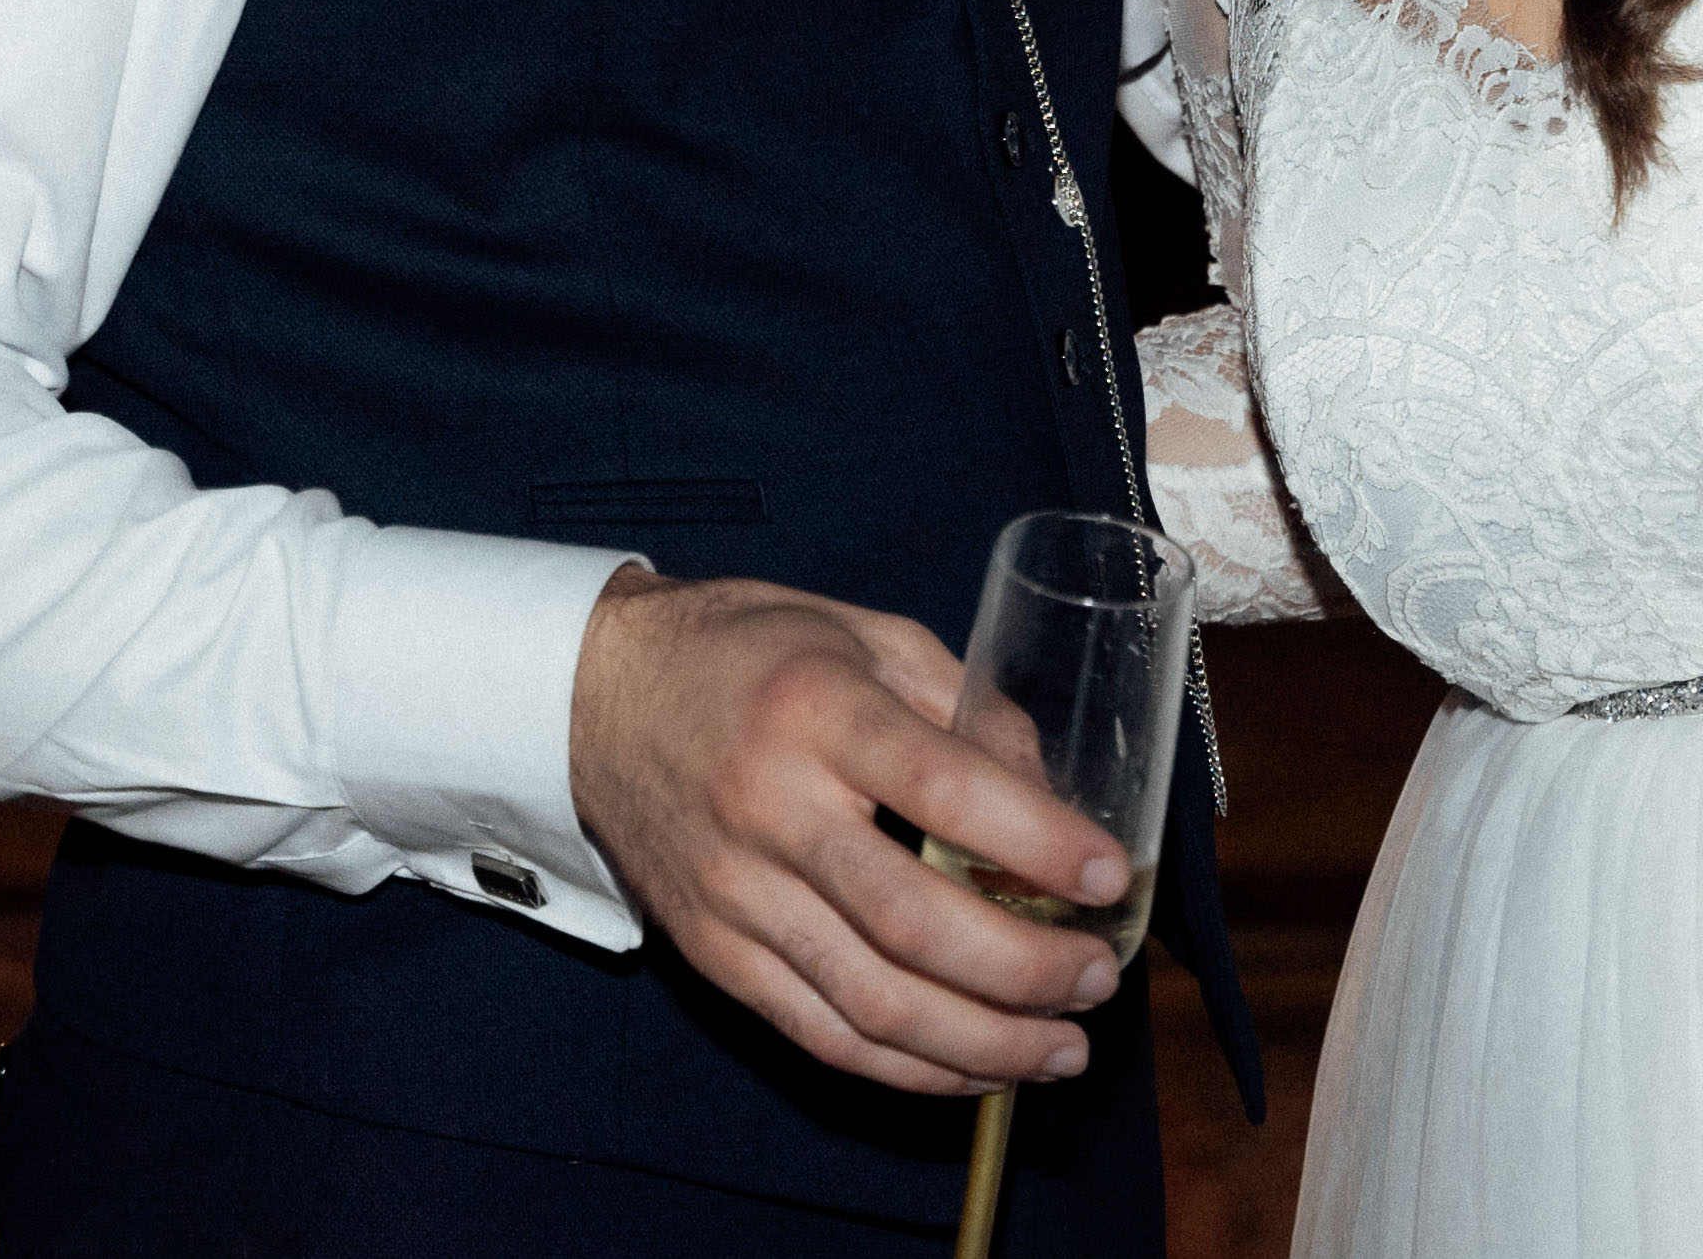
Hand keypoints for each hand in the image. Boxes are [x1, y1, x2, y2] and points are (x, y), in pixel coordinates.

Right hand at [566, 568, 1129, 1098]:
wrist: (593, 696)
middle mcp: (771, 810)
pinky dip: (908, 1068)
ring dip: (982, 1043)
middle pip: (911, 921)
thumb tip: (1053, 797)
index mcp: (818, 711)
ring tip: (1061, 1049)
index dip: (1035, 841)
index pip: (941, 787)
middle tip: (1099, 979)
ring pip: (871, 1002)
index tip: (1109, 875)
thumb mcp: (863, 634)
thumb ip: (963, 706)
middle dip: (1025, 969)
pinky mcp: (714, 954)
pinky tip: (975, 1068)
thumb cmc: (747, 653)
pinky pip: (820, 1034)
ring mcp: (735, 895)